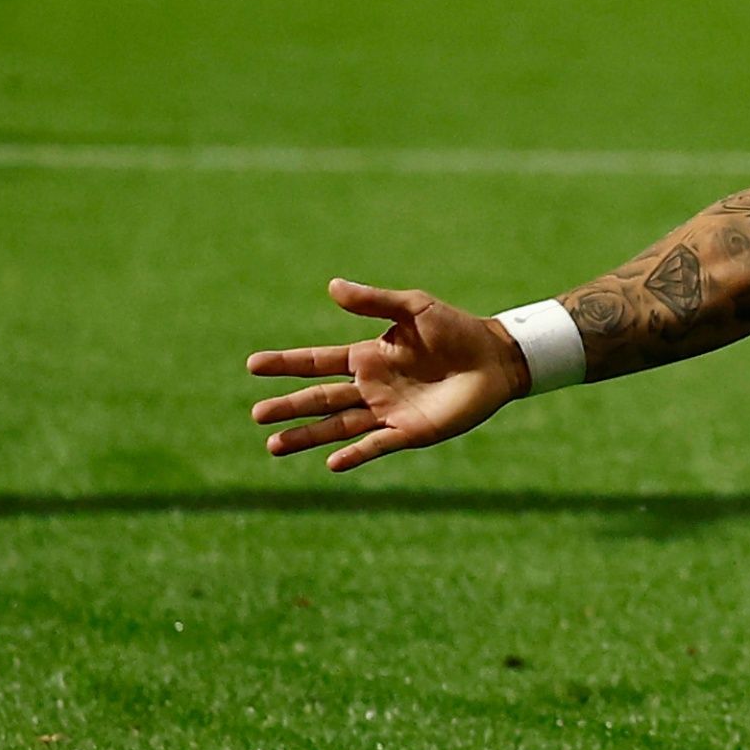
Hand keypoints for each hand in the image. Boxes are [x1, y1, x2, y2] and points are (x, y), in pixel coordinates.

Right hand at [245, 279, 531, 471]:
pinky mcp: (410, 432)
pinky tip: (331, 463)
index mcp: (367, 357)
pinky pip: (376, 445)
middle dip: (289, 407)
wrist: (496, 358)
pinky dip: (354, 454)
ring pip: (338, 427)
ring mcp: (388, 412)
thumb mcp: (414, 308)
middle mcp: (371, 387)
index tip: (253, 365)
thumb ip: (374, 302)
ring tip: (274, 446)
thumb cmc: (456, 329)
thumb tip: (331, 286)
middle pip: (320, 399)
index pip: (317, 362)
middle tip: (257, 415)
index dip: (286, 364)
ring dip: (308, 436)